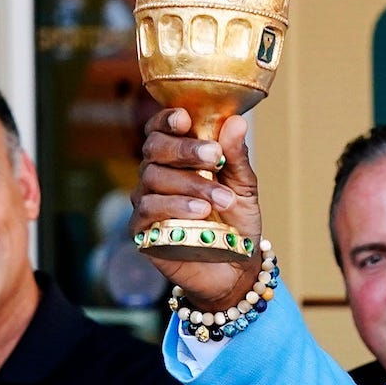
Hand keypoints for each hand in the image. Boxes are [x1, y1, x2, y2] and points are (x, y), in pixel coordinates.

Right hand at [134, 107, 264, 310]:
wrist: (236, 267)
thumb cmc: (237, 222)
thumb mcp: (244, 186)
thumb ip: (236, 156)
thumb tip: (237, 121)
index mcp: (178, 158)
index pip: (161, 129)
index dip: (166, 120)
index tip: (184, 118)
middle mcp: (156, 175)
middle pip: (154, 148)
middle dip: (185, 149)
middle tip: (214, 156)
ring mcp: (145, 201)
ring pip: (154, 178)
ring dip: (191, 185)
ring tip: (222, 200)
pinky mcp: (141, 230)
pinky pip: (149, 209)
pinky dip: (176, 207)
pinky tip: (200, 213)